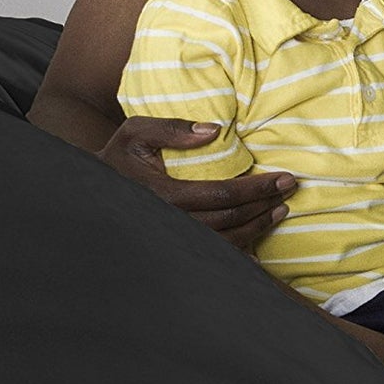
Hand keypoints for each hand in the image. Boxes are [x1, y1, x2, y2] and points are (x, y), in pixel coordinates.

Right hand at [98, 116, 292, 248]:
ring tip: (280, 210)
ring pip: (226, 242)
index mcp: (163, 195)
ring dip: (258, 227)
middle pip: (230, 220)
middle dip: (264, 205)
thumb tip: (214, 130)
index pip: (222, 195)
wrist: (94, 191)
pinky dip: (239, 254)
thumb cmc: (120, 157)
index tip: (284, 178)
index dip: (257, 188)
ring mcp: (174, 239)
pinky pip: (213, 256)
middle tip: (288, 190)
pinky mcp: (176, 246)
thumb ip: (171, 128)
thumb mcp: (136, 132)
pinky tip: (258, 248)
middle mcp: (171, 222)